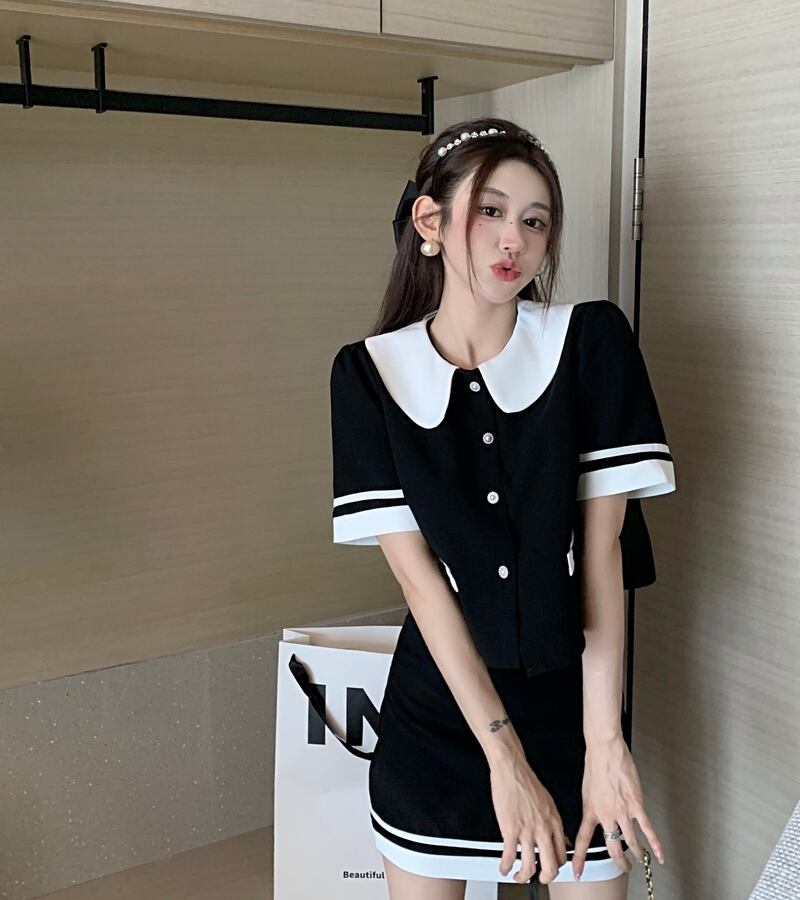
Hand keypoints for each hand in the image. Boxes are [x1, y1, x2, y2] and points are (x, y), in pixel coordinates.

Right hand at [489, 751, 571, 885]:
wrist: (512, 768)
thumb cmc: (527, 781)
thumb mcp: (549, 803)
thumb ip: (555, 824)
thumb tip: (562, 839)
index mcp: (554, 822)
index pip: (562, 854)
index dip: (556, 866)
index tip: (550, 868)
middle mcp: (543, 829)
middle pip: (551, 866)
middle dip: (546, 878)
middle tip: (540, 879)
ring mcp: (527, 831)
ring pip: (530, 867)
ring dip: (524, 877)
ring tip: (519, 876)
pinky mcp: (510, 829)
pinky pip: (509, 856)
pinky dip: (505, 867)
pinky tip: (504, 867)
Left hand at [571, 734, 665, 879]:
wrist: (604, 748)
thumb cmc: (596, 764)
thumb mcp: (587, 790)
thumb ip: (593, 807)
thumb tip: (597, 816)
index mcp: (590, 811)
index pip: (583, 840)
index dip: (579, 859)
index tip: (577, 872)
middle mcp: (606, 815)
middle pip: (612, 848)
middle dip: (618, 861)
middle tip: (622, 867)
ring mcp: (622, 811)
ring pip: (631, 842)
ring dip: (636, 854)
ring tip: (638, 859)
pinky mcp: (636, 805)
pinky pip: (647, 829)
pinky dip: (655, 844)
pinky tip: (659, 855)